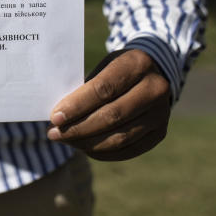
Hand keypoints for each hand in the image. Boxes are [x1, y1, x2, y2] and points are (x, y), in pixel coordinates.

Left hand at [47, 49, 170, 160]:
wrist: (153, 73)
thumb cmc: (118, 69)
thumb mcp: (104, 66)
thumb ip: (86, 89)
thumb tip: (59, 117)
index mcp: (138, 64)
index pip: (103, 89)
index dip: (77, 106)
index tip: (55, 117)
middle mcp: (155, 88)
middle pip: (112, 116)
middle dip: (78, 128)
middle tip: (54, 133)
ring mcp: (162, 113)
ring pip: (120, 137)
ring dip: (88, 143)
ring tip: (66, 141)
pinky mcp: (161, 132)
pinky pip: (129, 149)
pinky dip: (103, 152)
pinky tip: (84, 148)